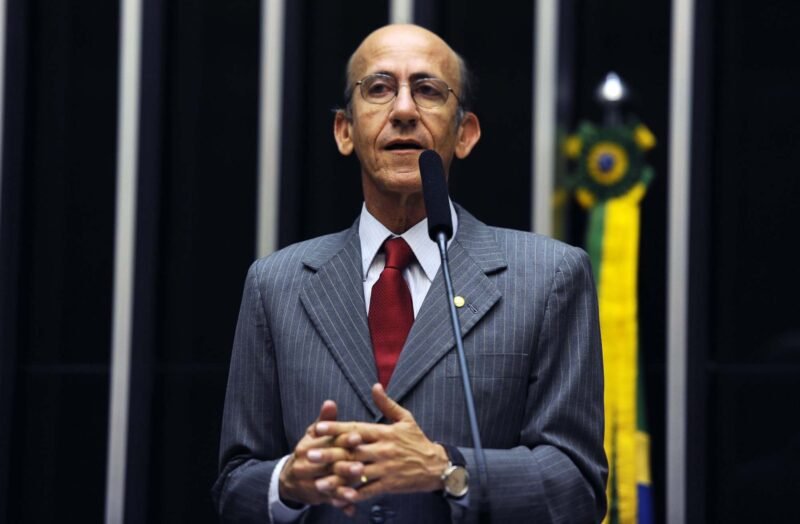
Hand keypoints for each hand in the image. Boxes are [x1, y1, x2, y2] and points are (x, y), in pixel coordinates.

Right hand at [278, 400, 360, 508]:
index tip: (357, 436)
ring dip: (344, 485)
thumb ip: (325, 420)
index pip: (328, 442)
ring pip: (330, 483)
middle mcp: (307, 465)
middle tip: (361, 465)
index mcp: (308, 446)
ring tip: (358, 485)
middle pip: (328, 464)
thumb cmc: (310, 450)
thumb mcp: (314, 434)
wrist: (290, 479)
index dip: (343, 439)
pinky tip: (353, 505)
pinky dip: (341, 503)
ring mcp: (311, 482)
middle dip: (345, 465)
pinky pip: (330, 501)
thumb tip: (330, 402)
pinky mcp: (317, 497)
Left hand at [314, 384, 448, 503]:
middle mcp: (383, 450)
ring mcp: (386, 468)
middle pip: (352, 452)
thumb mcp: (405, 419)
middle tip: (309, 455)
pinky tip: (340, 498)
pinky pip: (369, 491)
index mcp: (384, 432)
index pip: (355, 429)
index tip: (317, 428)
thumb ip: (387, 404)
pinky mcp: (389, 484)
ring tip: (318, 483)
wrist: (436, 466)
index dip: (335, 428)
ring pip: (357, 474)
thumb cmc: (417, 441)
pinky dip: (354, 495)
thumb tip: (375, 386)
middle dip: (329, 454)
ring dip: (337, 479)